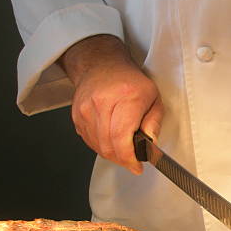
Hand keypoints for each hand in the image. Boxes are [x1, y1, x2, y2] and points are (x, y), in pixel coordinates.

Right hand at [60, 35, 162, 174]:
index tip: (136, 166)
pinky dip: (101, 147)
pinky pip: (89, 141)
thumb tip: (151, 145)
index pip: (121, 136)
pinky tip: (111, 142)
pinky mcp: (76, 116)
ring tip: (124, 151)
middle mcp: (101, 103)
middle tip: (132, 161)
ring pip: (98, 146)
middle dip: (122, 159)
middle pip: (108, 145)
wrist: (102, 65)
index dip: (129, 157)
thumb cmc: (129, 80)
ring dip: (112, 155)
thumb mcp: (153, 98)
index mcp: (125, 97)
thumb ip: (154, 123)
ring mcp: (85, 110)